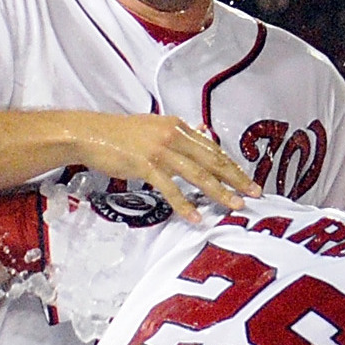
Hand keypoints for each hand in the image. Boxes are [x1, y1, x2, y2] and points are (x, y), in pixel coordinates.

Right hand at [75, 113, 261, 220]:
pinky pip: (170, 188)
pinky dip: (184, 204)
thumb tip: (202, 133)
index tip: (247, 179)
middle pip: (212, 160)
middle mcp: (173, 136)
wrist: (90, 133)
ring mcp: (160, 151)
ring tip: (235, 205)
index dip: (232, 165)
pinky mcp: (146, 165)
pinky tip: (196, 216)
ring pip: (197, 174)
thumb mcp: (153, 127)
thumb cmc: (118, 134)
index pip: (212, 148)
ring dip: (219, 191)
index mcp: (177, 127)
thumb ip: (178, 133)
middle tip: (254, 193)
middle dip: (236, 178)